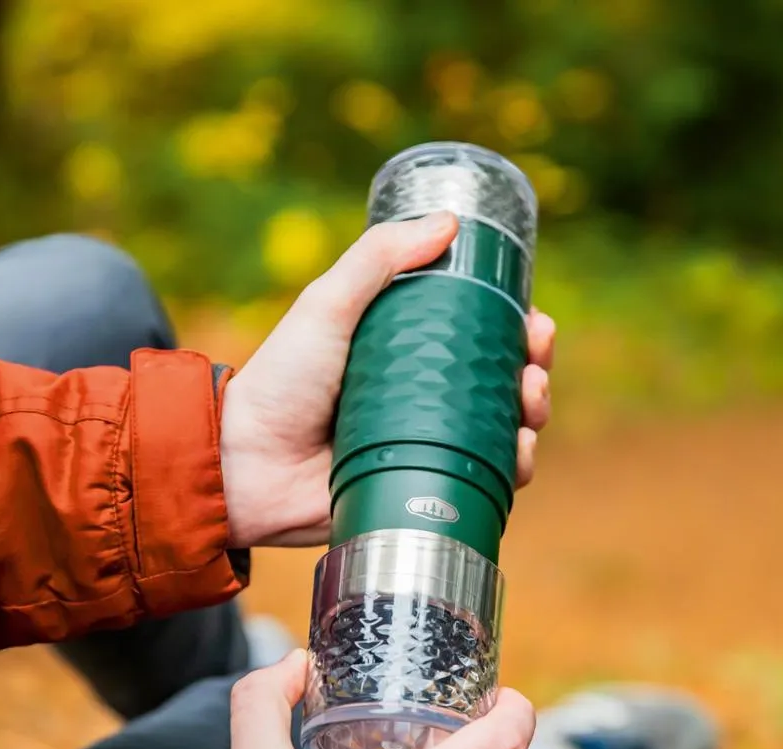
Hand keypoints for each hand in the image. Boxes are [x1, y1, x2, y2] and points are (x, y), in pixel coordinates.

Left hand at [219, 212, 556, 547]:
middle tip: (534, 369)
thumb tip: (451, 223)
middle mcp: (423, 399)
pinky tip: (520, 459)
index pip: (480, 337)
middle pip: (502, 385)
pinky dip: (513, 472)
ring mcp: (426, 447)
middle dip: (535, 375)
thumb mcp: (327, 305)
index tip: (536, 323)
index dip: (519, 331)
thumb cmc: (280, 381)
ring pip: (502, 435)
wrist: (246, 465)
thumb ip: (377, 260)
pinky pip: (481, 484)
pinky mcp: (422, 491)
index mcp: (407, 353)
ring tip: (530, 409)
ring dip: (533, 420)